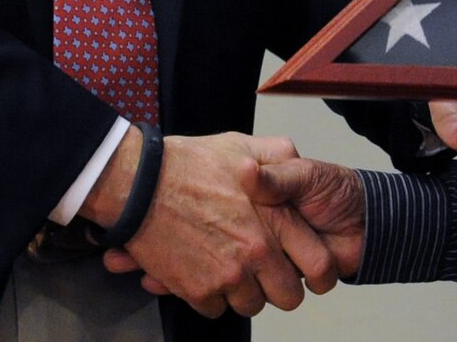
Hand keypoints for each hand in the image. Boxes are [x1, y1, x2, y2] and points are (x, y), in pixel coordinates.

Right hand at [105, 157, 361, 291]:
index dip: (314, 269)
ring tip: (230, 266)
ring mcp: (229, 274)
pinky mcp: (199, 290)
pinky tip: (203, 269)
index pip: (318, 265)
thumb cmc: (188, 164)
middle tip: (264, 271)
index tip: (302, 263)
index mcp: (276, 219)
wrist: (138, 184)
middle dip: (277, 286)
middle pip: (288, 296)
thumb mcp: (243, 146)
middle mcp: (258, 251)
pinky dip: (210, 295)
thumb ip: (278, 158)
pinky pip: (216, 309)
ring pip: (251, 305)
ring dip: (243, 291)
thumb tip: (296, 163)